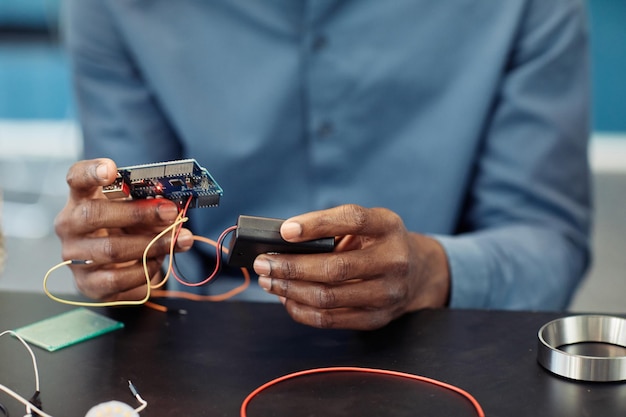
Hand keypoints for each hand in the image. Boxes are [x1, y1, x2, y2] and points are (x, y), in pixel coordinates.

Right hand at [54, 158, 193, 300]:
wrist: (115, 268)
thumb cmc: (126, 229)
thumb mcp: (136, 211)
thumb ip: (150, 206)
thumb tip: (174, 212)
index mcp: (81, 198)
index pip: (77, 178)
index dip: (91, 172)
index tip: (110, 169)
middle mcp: (69, 225)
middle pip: (94, 215)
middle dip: (139, 214)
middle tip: (171, 212)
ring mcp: (73, 257)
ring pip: (111, 250)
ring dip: (152, 245)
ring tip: (177, 240)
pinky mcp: (86, 284)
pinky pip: (118, 279)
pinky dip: (145, 270)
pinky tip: (157, 262)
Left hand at [253, 204, 449, 329]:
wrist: (417, 272)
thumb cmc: (377, 242)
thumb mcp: (366, 224)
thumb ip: (332, 227)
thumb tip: (282, 241)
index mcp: (388, 226)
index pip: (352, 220)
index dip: (316, 224)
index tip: (284, 230)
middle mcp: (393, 260)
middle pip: (334, 268)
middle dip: (290, 267)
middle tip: (263, 263)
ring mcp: (387, 293)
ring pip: (328, 297)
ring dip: (290, 290)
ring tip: (268, 281)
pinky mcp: (376, 318)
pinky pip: (330, 319)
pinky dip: (301, 309)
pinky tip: (286, 298)